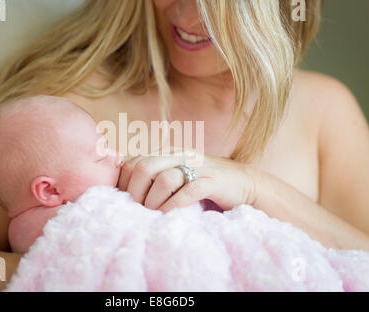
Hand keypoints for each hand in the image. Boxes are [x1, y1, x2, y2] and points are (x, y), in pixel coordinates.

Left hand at [117, 151, 256, 212]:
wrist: (244, 183)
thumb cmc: (204, 183)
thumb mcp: (178, 174)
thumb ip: (156, 176)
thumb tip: (126, 192)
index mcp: (168, 152)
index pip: (134, 161)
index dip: (123, 182)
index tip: (123, 200)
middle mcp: (180, 155)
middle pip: (145, 167)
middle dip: (134, 192)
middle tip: (136, 210)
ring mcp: (198, 166)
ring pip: (164, 179)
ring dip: (153, 201)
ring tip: (152, 214)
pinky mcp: (213, 181)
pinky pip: (188, 192)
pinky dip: (173, 205)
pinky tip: (168, 215)